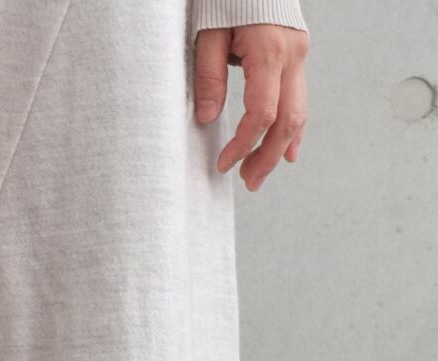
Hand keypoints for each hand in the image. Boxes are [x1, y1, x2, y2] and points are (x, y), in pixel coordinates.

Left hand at [194, 25, 308, 190]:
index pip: (261, 114)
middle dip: (267, 157)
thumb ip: (208, 75)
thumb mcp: (207, 31)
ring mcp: (299, 55)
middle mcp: (292, 55)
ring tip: (259, 174)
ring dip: (280, 148)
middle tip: (248, 182)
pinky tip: (288, 152)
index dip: (243, 144)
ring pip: (298, 113)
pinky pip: (300, 98)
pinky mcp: (297, 54)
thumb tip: (208, 118)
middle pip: (287, 121)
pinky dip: (293, 128)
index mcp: (269, 51)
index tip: (224, 163)